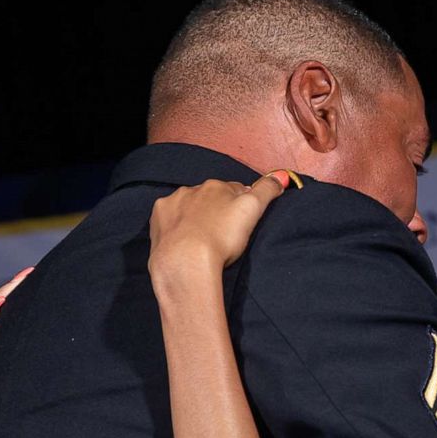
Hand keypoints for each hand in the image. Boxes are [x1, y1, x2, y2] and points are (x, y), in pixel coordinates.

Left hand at [147, 171, 292, 292]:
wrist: (184, 261)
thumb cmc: (221, 237)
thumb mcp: (252, 211)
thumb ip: (266, 190)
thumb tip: (279, 176)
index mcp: (217, 186)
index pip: (235, 190)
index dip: (241, 204)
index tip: (243, 221)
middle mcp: (192, 190)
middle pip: (210, 197)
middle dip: (217, 209)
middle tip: (224, 232)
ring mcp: (172, 204)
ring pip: (188, 206)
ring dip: (195, 217)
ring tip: (202, 239)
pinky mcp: (157, 221)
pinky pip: (169, 218)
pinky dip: (176, 226)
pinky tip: (183, 240)